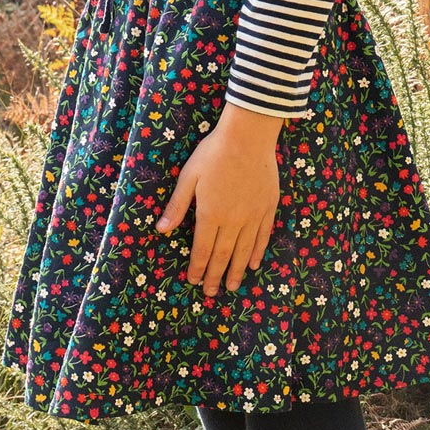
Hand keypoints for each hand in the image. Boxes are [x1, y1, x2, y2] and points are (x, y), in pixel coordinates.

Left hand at [156, 105, 282, 296]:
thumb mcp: (189, 177)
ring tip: (232, 286)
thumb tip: (161, 230)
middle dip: (215, 276)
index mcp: (210, 214)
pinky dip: (257, 252)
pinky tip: (253, 263)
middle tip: (211, 293)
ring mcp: (253, 215)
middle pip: (223, 255)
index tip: (194, 281)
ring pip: (244, 251)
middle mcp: (233, 220)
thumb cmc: (214, 153)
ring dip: (237, 271)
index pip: (203, 249)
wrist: (248, 136)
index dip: (198, 267)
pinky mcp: (268, 207)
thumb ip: (177, 206)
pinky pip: (262, 236)